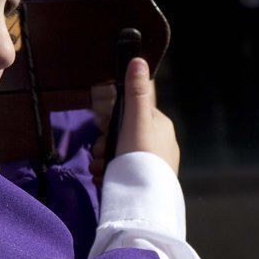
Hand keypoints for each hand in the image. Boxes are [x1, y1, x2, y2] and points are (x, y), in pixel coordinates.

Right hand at [89, 59, 176, 184]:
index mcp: (160, 124)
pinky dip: (111, 173)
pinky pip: (126, 171)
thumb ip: (136, 91)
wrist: (144, 199)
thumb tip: (138, 59)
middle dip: (105, 143)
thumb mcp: (135, 120)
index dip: (112, 119)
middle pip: (124, 134)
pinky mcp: (148, 181)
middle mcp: (161, 142)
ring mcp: (156, 163)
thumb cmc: (140, 155)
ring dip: (103, 160)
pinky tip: (103, 179)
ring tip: (98, 169)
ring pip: (122, 154)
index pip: (132, 111)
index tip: (101, 127)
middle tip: (97, 153)